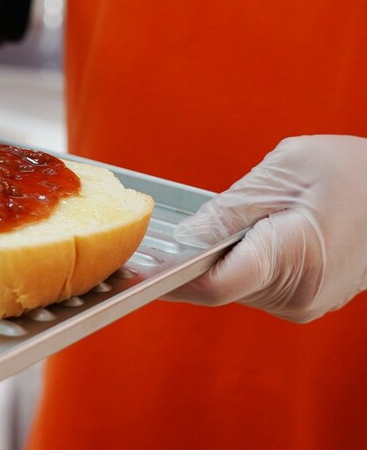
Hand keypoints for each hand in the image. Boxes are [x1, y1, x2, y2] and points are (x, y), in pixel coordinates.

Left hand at [169, 135, 366, 322]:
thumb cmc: (352, 173)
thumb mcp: (283, 174)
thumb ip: (228, 211)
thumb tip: (183, 240)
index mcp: (292, 262)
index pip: (212, 286)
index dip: (168, 279)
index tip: (132, 270)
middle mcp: (296, 296)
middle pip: (218, 287)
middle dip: (186, 263)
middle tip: (153, 238)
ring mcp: (303, 303)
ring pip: (234, 287)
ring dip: (214, 261)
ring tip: (211, 228)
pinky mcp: (304, 300)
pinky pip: (255, 284)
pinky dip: (237, 263)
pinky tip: (240, 237)